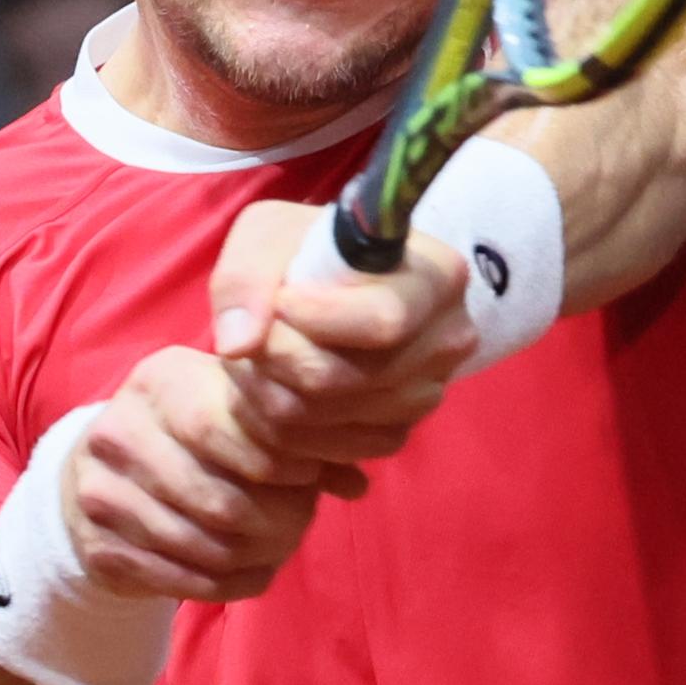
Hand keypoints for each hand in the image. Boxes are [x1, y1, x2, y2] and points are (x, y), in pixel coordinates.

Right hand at [63, 343, 356, 604]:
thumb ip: (299, 437)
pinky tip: (252, 571)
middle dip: (274, 520)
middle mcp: (119, 432)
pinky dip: (230, 584)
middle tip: (300, 525)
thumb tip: (356, 483)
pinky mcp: (100, 549)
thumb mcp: (237, 412)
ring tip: (280, 547)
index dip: (274, 461)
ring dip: (255, 556)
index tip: (306, 478)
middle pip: (216, 497)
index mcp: (160, 382)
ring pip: (203, 545)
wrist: (102, 476)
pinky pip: (184, 580)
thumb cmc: (193, 436)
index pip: (218, 426)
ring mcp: (101, 494)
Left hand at [210, 200, 475, 466]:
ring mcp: (426, 394)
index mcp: (438, 277)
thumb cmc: (305, 252)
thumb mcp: (269, 234)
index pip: (384, 321)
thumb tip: (238, 344)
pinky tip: (273, 390)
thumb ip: (247, 276)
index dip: (316, 319)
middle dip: (275, 360)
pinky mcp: (396, 432)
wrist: (330, 289)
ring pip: (325, 419)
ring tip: (256, 358)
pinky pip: (329, 450)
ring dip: (268, 394)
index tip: (280, 300)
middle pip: (344, 378)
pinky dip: (282, 429)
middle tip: (251, 335)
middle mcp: (447, 341)